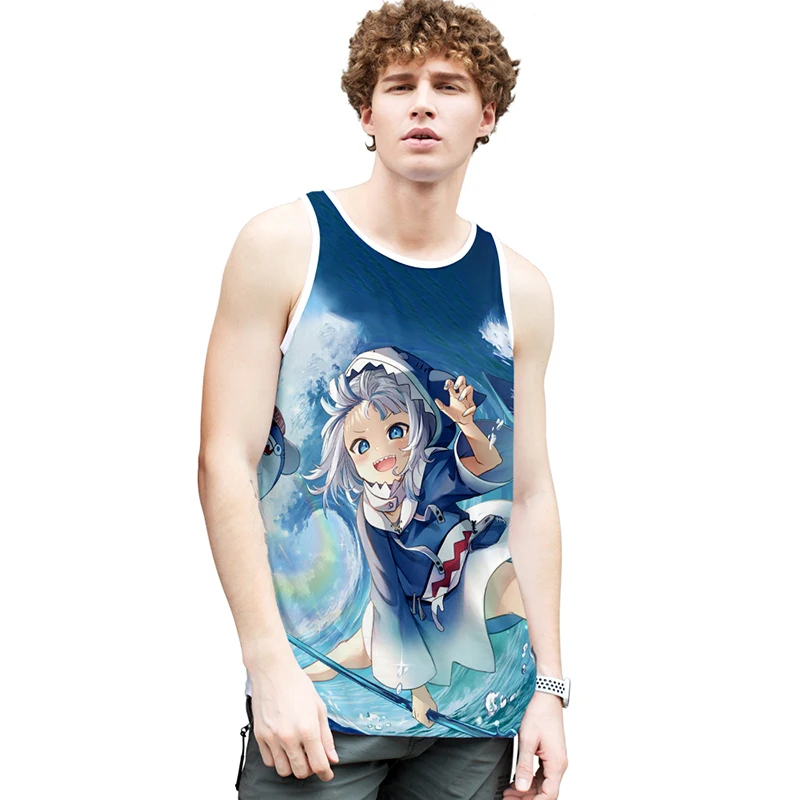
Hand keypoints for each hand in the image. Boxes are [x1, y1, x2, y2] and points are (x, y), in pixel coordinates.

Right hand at [249, 657, 339, 780]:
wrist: (274, 672)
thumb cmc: (298, 685)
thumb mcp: (319, 708)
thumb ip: (326, 736)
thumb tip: (332, 758)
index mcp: (308, 729)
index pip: (318, 764)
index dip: (325, 773)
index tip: (327, 774)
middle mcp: (289, 737)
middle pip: (301, 772)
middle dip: (310, 769)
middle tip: (312, 758)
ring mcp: (272, 738)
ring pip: (284, 771)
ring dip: (293, 766)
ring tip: (298, 753)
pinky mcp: (260, 736)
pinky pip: (269, 761)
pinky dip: (278, 760)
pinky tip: (284, 747)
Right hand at [411, 684, 436, 726]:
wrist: (417, 690)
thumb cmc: (425, 698)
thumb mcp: (433, 706)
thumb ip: (434, 712)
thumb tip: (436, 715)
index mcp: (421, 719)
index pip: (428, 725)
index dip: (433, 722)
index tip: (435, 718)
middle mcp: (416, 717)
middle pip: (424, 721)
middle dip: (429, 717)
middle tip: (432, 712)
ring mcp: (414, 712)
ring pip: (421, 716)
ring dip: (425, 713)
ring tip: (428, 706)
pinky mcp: (412, 708)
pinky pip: (419, 712)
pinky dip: (422, 709)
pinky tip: (424, 703)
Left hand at [434, 376, 476, 425]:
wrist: (463, 422)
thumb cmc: (455, 415)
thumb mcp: (447, 411)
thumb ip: (441, 406)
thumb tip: (436, 400)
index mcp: (453, 395)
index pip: (452, 383)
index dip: (449, 382)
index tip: (446, 388)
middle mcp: (461, 394)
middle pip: (462, 380)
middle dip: (459, 381)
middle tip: (455, 387)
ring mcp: (467, 398)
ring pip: (469, 387)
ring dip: (465, 392)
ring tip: (460, 399)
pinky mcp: (472, 403)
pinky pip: (472, 402)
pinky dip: (469, 408)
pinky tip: (465, 412)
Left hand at [503, 691, 567, 798]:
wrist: (545, 693)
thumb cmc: (538, 712)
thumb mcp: (527, 739)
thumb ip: (525, 765)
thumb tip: (522, 788)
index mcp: (557, 763)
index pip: (549, 795)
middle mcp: (559, 763)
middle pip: (545, 791)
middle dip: (526, 798)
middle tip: (506, 799)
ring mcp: (555, 758)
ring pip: (542, 784)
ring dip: (527, 790)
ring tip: (507, 793)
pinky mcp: (549, 753)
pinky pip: (541, 774)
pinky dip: (529, 780)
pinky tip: (516, 781)